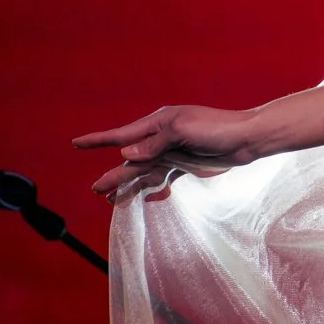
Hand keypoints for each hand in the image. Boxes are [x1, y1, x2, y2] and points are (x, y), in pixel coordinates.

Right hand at [73, 105, 259, 201]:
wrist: (248, 139)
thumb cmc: (217, 129)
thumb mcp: (183, 131)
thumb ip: (154, 144)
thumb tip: (126, 155)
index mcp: (158, 124)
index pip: (122, 135)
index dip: (98, 140)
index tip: (76, 144)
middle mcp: (162, 138)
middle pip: (131, 160)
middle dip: (114, 175)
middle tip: (96, 190)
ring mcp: (174, 152)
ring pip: (145, 171)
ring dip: (129, 184)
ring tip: (111, 200)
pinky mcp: (186, 165)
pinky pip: (164, 178)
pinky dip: (154, 188)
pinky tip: (145, 197)